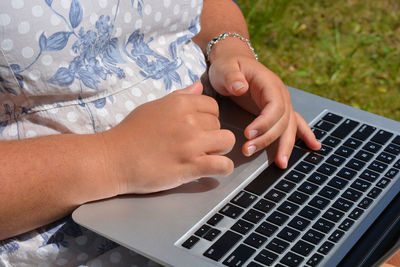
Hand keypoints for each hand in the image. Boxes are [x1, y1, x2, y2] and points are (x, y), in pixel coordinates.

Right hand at [99, 81, 234, 194]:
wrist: (112, 159)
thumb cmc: (130, 133)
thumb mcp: (153, 107)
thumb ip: (179, 96)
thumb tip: (199, 86)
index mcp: (180, 103)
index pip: (213, 106)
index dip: (208, 118)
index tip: (198, 128)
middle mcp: (189, 121)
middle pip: (220, 124)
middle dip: (211, 135)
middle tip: (195, 145)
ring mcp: (191, 144)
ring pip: (227, 142)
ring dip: (220, 150)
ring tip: (205, 156)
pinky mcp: (191, 166)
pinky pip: (223, 166)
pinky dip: (223, 169)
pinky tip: (213, 169)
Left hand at [208, 45, 319, 168]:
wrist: (234, 62)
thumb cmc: (229, 66)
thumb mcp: (225, 68)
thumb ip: (231, 77)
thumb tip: (240, 87)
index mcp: (270, 84)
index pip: (274, 106)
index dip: (264, 122)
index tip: (248, 134)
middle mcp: (280, 95)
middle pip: (282, 121)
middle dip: (268, 139)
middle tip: (249, 150)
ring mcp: (281, 104)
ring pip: (289, 128)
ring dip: (285, 146)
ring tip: (280, 164)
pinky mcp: (277, 112)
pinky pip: (294, 125)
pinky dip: (304, 136)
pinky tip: (314, 147)